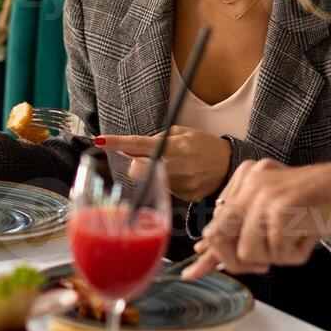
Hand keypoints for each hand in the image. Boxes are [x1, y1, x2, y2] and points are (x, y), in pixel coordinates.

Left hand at [95, 126, 230, 201]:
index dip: (116, 142)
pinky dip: (169, 185)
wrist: (230, 165)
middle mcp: (174, 166)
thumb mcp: (181, 133)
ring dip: (155, 175)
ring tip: (175, 168)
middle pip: (137, 169)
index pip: (137, 144)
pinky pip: (166, 192)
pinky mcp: (184, 197)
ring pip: (151, 181)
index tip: (100, 140)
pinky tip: (183, 179)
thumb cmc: (204, 146)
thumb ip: (157, 139)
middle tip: (145, 160)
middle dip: (136, 165)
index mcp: (172, 146)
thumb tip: (131, 148)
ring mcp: (179, 184)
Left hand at [182, 159, 330, 278]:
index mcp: (245, 179)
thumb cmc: (314, 204)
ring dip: (274, 258)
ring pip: (247, 252)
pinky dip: (294, 255)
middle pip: (221, 238)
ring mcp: (264, 195)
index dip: (210, 250)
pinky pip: (276, 253)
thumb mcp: (273, 209)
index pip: (217, 220)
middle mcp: (250, 183)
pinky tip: (307, 238)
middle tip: (264, 264)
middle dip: (237, 261)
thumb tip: (207, 248)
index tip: (194, 271)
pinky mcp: (280, 209)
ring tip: (294, 242)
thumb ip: (242, 226)